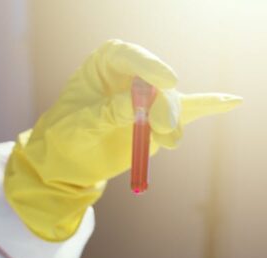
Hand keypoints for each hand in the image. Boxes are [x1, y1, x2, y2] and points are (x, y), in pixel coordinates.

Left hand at [4, 39, 241, 241]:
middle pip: (155, 83)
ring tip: (170, 141)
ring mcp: (148, 96)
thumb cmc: (64, 135)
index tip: (168, 81)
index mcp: (104, 64)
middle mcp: (130, 74)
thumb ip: (107, 113)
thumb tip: (138, 105)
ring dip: (174, 122)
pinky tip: (232, 101)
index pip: (128, 56)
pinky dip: (209, 106)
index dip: (149, 66)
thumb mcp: (78, 126)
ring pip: (171, 102)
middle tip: (165, 128)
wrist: (67, 161)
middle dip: (164, 105)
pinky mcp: (159, 118)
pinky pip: (188, 109)